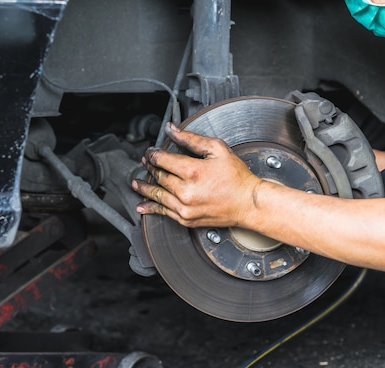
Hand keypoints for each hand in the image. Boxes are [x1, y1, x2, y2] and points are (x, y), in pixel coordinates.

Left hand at [132, 123, 262, 227]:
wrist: (248, 204)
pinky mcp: (187, 219)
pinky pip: (164, 213)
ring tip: (136, 184)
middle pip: (159, 176)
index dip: (153, 154)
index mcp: (192, 171)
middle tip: (145, 162)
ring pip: (157, 195)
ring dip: (144, 188)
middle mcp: (186, 192)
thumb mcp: (217, 149)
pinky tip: (142, 206)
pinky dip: (151, 208)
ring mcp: (185, 207)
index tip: (151, 152)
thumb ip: (192, 139)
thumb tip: (172, 130)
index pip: (162, 160)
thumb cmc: (237, 178)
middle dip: (150, 168)